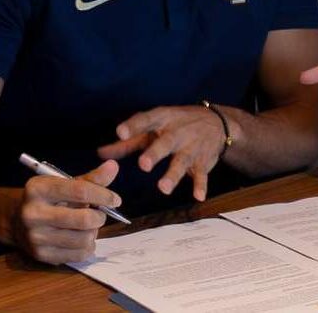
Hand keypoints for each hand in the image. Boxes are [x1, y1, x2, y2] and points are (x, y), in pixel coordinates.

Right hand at [13, 160, 120, 263]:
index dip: (103, 195)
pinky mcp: (41, 255)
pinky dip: (88, 246)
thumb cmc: (49, 199)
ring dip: (94, 232)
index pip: (80, 191)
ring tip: (88, 226)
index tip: (115, 200)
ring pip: (84, 239)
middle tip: (99, 214)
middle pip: (84, 219)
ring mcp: (35, 237)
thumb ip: (91, 178)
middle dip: (99, 216)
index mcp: (38, 189)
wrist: (18, 221)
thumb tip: (114, 166)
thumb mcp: (66, 183)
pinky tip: (81, 238)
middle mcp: (33, 214)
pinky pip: (79, 255)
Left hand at [97, 105, 226, 200]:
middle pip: (166, 143)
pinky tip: (199, 197)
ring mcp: (191, 148)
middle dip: (155, 153)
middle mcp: (177, 133)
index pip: (146, 120)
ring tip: (163, 188)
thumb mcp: (154, 127)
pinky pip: (202, 174)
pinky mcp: (203, 161)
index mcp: (162, 120)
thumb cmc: (177, 124)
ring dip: (173, 175)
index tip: (120, 133)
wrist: (217, 122)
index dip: (134, 126)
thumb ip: (128, 142)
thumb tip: (100, 153)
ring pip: (182, 161)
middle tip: (143, 165)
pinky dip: (201, 185)